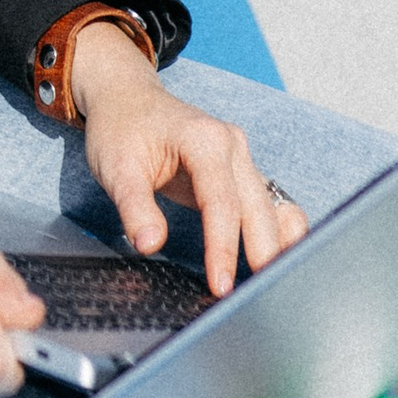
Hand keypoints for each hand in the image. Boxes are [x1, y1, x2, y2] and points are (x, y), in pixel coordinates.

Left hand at [70, 24, 307, 295]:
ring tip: (276, 286)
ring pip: (270, 207)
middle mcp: (232, 146)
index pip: (221, 203)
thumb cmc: (121, 129)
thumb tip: (150, 245)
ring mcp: (241, 158)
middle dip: (262, 253)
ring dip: (276, 245)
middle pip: (257, 207)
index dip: (224, 248)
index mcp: (205, 140)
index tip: (220, 286)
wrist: (127, 98)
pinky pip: (269, 203)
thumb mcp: (115, 167)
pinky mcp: (240, 173)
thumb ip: (135, 207)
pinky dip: (278, 231)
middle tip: (258, 298)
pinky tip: (282, 258)